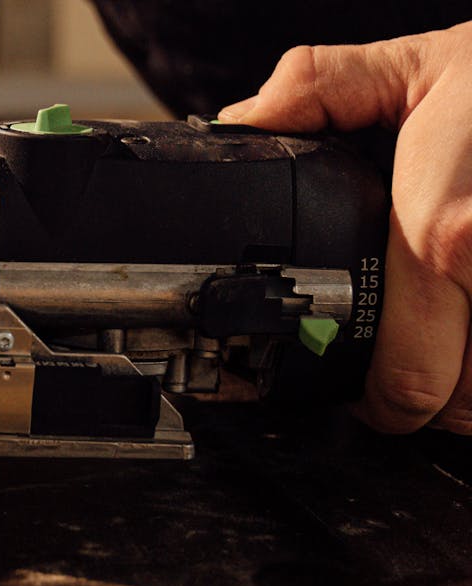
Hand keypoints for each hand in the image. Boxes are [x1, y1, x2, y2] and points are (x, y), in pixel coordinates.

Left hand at [219, 22, 471, 433]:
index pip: (406, 385)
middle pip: (460, 410)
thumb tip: (244, 122)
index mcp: (445, 235)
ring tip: (454, 355)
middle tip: (410, 369)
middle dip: (425, 402)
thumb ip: (319, 89)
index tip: (364, 389)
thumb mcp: (419, 67)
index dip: (375, 403)